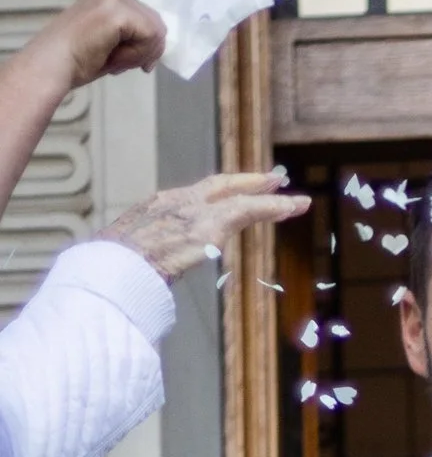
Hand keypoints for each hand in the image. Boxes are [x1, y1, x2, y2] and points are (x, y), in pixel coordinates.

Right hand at [24, 0, 167, 90]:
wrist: (52, 64)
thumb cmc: (75, 60)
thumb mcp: (111, 43)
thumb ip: (133, 37)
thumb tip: (159, 45)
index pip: (149, 19)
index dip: (149, 45)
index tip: (136, 64)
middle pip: (156, 23)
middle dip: (147, 51)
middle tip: (120, 65)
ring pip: (155, 31)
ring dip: (139, 55)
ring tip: (113, 61)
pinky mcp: (117, 12)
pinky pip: (149, 37)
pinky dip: (137, 55)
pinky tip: (113, 60)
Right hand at [102, 167, 305, 279]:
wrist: (112, 268)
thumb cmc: (115, 269)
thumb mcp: (130, 256)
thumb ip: (149, 258)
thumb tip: (154, 274)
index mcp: (158, 208)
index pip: (195, 195)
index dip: (218, 193)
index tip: (233, 192)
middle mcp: (178, 202)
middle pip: (220, 186)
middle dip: (247, 182)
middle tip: (272, 181)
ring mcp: (194, 211)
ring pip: (240, 198)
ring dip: (269, 198)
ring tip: (296, 200)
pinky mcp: (209, 225)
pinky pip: (248, 210)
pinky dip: (273, 207)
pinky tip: (293, 207)